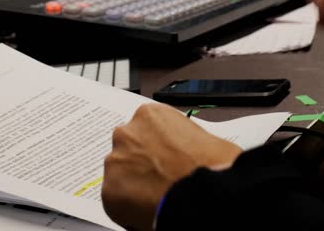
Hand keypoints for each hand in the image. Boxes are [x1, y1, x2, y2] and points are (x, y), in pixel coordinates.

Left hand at [101, 103, 241, 230]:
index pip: (145, 130)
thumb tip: (190, 154)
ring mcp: (116, 162)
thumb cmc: (213, 165)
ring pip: (120, 175)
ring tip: (158, 197)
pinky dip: (130, 206)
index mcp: (150, 115)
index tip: (162, 158)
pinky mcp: (109, 191)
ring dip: (134, 184)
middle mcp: (127, 134)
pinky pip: (117, 200)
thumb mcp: (204, 138)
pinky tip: (150, 209)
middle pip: (129, 150)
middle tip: (160, 178)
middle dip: (141, 163)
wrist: (206, 192)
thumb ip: (184, 141)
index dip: (155, 148)